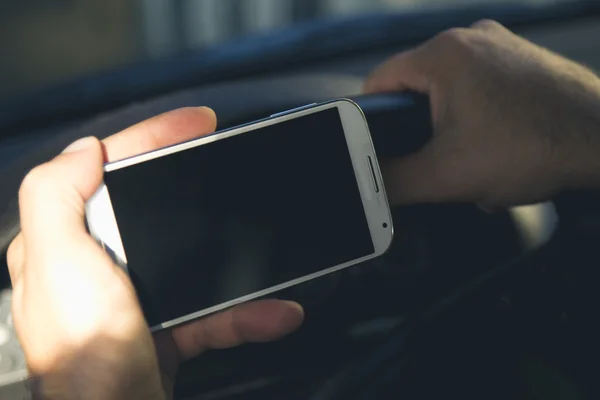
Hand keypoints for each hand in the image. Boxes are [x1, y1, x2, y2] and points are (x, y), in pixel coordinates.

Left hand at [6, 107, 303, 398]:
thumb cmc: (85, 359)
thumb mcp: (59, 266)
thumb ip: (56, 197)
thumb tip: (85, 149)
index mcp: (64, 241)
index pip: (104, 168)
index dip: (151, 135)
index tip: (196, 123)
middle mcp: (95, 265)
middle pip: (151, 202)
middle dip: (194, 182)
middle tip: (226, 159)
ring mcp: (134, 295)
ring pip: (192, 256)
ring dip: (236, 259)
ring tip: (268, 250)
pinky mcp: (164, 324)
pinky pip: (212, 307)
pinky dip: (245, 311)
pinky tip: (271, 312)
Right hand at [365, 20, 599, 208]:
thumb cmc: (538, 147)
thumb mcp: (447, 176)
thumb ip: (394, 181)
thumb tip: (367, 184)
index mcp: (444, 53)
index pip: (378, 82)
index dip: (373, 120)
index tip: (381, 146)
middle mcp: (471, 37)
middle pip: (415, 88)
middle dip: (420, 130)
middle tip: (439, 158)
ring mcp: (500, 45)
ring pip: (447, 92)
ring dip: (450, 128)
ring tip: (474, 155)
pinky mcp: (520, 60)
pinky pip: (477, 89)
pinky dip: (478, 120)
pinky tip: (497, 146)